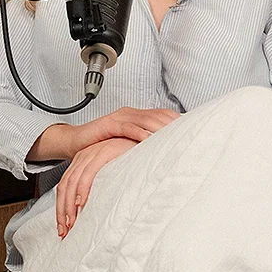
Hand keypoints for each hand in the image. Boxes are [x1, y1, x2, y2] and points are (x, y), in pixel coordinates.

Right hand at [27, 107, 179, 162]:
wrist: (74, 142)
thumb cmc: (101, 145)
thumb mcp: (127, 145)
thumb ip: (144, 147)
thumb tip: (165, 158)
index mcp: (138, 116)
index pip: (165, 116)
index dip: (180, 122)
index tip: (197, 131)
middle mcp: (132, 113)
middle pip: (160, 115)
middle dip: (177, 124)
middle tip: (193, 134)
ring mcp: (121, 116)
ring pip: (147, 119)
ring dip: (163, 128)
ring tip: (177, 137)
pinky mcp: (109, 123)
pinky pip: (129, 127)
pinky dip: (141, 132)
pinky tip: (150, 139)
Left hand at [56, 137, 136, 237]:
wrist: (147, 137)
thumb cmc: (133, 157)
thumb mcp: (111, 171)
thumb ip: (99, 184)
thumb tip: (91, 208)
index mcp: (82, 160)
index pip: (64, 187)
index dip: (61, 208)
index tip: (63, 226)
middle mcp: (83, 156)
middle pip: (64, 186)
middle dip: (62, 211)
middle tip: (64, 231)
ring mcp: (92, 153)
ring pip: (72, 183)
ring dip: (69, 205)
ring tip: (71, 223)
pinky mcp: (104, 152)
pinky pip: (88, 173)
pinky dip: (82, 189)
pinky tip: (81, 203)